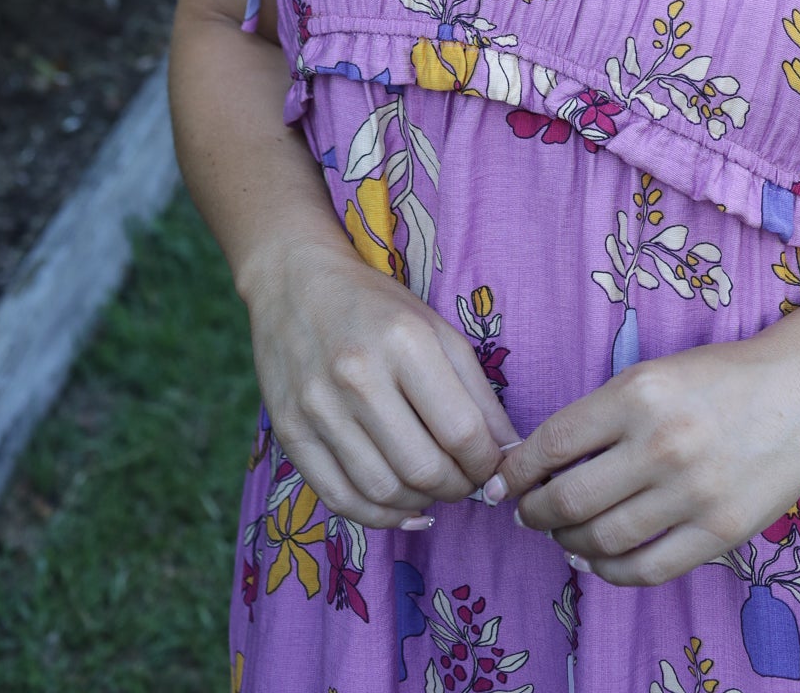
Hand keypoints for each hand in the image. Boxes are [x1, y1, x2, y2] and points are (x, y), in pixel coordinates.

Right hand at [241, 229, 520, 529]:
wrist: (296, 282)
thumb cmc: (377, 307)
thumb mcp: (437, 330)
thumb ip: (477, 392)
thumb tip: (509, 451)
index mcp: (405, 341)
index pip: (462, 431)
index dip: (487, 463)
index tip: (493, 466)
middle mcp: (358, 375)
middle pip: (424, 469)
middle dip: (459, 488)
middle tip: (467, 482)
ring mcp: (318, 407)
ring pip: (384, 492)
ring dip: (421, 503)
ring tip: (434, 489)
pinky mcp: (290, 431)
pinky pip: (339, 498)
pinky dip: (378, 516)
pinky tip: (400, 506)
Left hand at [489, 335, 799, 586]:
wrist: (799, 390)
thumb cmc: (718, 377)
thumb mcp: (652, 374)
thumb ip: (601, 415)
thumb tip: (541, 462)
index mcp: (638, 395)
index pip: (553, 442)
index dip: (517, 469)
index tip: (504, 481)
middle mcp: (662, 444)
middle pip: (570, 498)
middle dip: (535, 512)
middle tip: (528, 513)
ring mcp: (692, 492)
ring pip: (603, 540)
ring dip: (569, 543)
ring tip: (563, 535)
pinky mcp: (719, 531)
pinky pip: (648, 568)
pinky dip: (611, 572)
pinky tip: (599, 560)